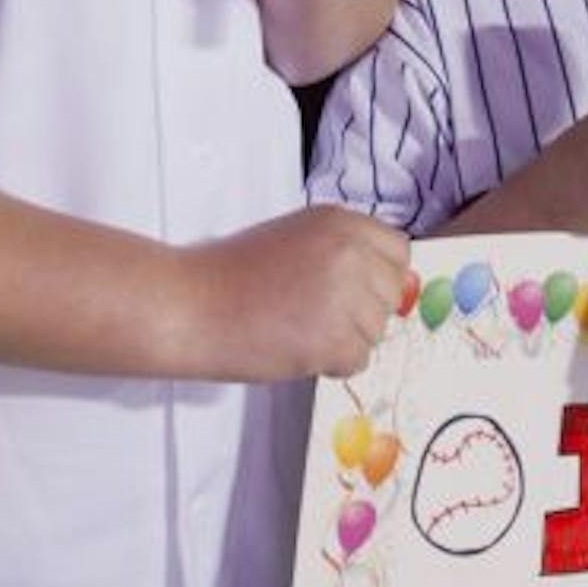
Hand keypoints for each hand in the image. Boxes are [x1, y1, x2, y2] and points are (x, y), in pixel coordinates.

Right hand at [176, 207, 411, 381]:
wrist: (188, 304)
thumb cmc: (231, 274)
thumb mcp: (295, 238)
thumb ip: (342, 252)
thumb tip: (389, 287)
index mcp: (339, 221)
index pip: (399, 251)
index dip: (379, 276)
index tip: (354, 290)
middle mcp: (349, 252)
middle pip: (392, 294)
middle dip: (363, 311)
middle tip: (314, 314)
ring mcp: (343, 295)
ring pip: (376, 331)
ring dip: (345, 339)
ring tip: (297, 328)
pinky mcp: (331, 338)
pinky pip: (357, 361)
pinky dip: (331, 365)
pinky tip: (296, 348)